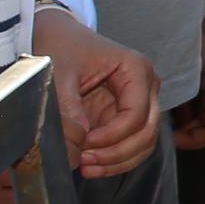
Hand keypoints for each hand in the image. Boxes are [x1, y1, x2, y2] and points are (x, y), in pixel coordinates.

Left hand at [38, 7, 162, 178]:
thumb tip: (74, 147)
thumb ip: (67, 109)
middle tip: (85, 161)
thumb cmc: (61, 46)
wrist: (57, 36)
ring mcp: (139, 102)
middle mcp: (145, 86)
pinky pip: (131, 145)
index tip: (84, 144)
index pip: (137, 113)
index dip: (112, 136)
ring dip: (118, 161)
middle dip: (117, 153)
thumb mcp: (59, 73)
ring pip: (144, 143)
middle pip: (147, 131)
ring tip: (86, 167)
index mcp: (135, 68)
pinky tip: (91, 165)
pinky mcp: (125, 116)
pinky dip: (115, 160)